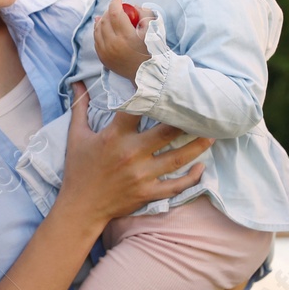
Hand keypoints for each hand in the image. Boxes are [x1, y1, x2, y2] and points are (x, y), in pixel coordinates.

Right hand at [55, 84, 211, 229]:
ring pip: (177, 158)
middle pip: (167, 132)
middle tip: (202, 110)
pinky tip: (202, 168)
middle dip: (186, 120)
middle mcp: (131, 154)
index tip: (167, 85)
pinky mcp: (148, 193)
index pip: (137, 109)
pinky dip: (191, 178)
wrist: (81, 207)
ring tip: (212, 135)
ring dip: (197, 146)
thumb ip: (80, 107)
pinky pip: (175, 186)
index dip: (152, 95)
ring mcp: (142, 175)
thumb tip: (77, 83)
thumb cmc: (79, 169)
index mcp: (114, 136)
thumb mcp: (76, 136)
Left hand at [94, 0, 150, 79]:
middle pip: (105, 20)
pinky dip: (98, 31)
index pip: (115, 13)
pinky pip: (96, 40)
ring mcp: (106, 53)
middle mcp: (113, 45)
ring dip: (102, 20)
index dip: (116, 3)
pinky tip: (102, 26)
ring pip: (97, 30)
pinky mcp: (103, 59)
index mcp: (127, 37)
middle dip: (109, 10)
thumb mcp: (153, 29)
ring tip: (108, 15)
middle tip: (116, 8)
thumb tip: (132, 6)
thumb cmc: (152, 49)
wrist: (148, 73)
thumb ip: (144, 13)